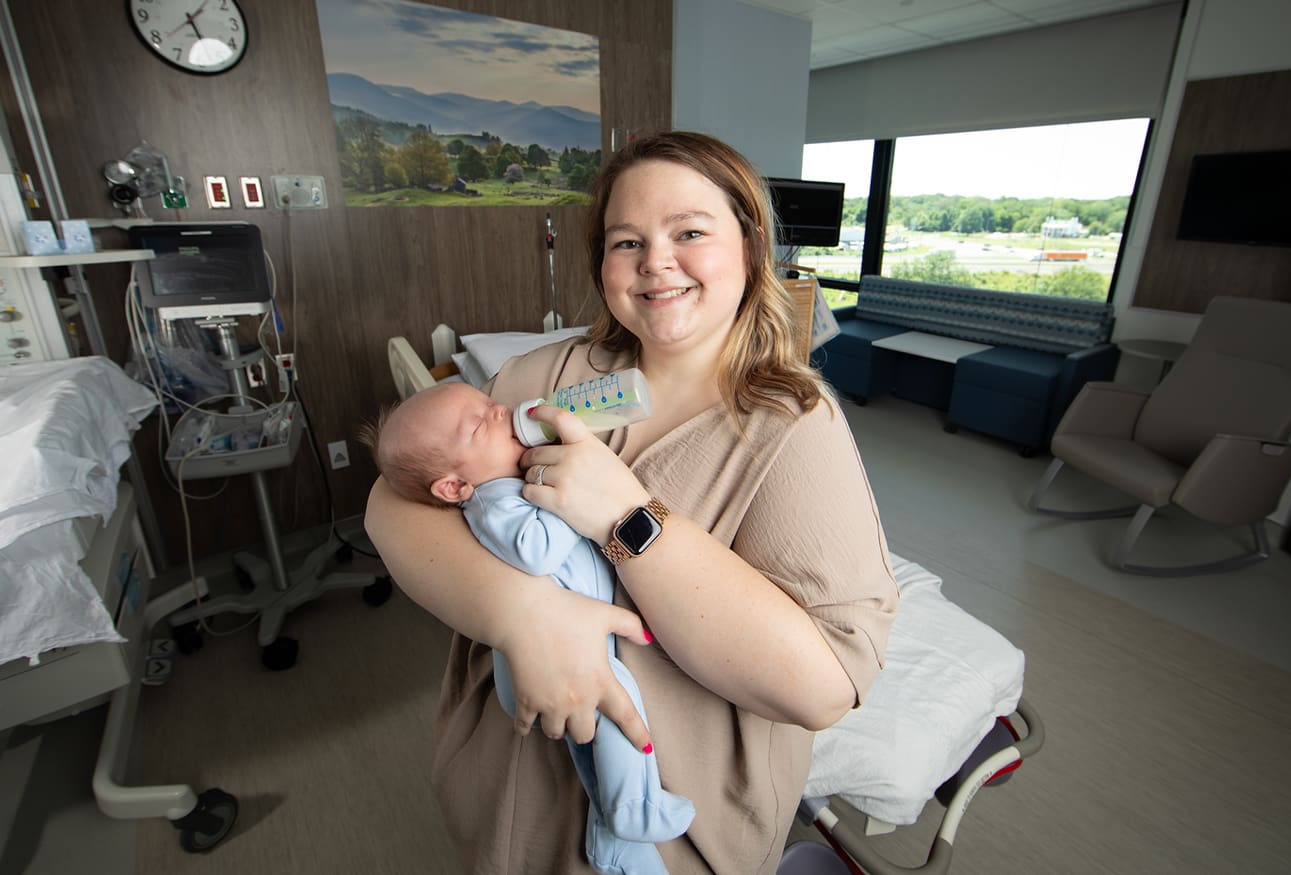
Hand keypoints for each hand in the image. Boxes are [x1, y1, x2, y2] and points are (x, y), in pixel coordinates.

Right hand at [496, 585, 652, 748]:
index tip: (646, 749)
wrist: (524, 613)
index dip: (637, 734)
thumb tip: (647, 637)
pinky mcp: (526, 701)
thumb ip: (630, 625)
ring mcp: (550, 704)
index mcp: (600, 681)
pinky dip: (526, 726)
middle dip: (584, 727)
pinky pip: (525, 727)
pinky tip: (529, 719)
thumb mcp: (605, 614)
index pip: (626, 716)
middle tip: (579, 712)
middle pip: (584, 734)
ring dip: (558, 726)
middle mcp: (578, 700)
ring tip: (556, 712)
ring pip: (556, 733)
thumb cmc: (567, 610)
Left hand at [520, 406, 649, 542]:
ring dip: (531, 478)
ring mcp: (565, 478)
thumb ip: (582, 448)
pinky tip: (540, 496)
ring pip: (531, 472)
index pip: (561, 418)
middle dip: (530, 459)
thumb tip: (558, 444)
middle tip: (531, 465)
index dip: (542, 413)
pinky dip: (531, 493)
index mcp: (587, 443)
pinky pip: (529, 491)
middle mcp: (574, 457)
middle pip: (536, 452)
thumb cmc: (621, 489)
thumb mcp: (605, 457)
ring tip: (540, 483)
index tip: (532, 414)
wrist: (630, 518)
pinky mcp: (558, 501)